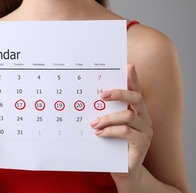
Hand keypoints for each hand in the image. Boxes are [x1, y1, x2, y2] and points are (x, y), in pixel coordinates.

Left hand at [90, 64, 152, 180]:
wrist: (123, 169)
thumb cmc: (113, 144)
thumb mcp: (107, 125)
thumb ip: (104, 112)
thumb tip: (88, 100)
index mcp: (136, 110)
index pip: (136, 90)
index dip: (133, 78)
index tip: (128, 65)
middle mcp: (144, 117)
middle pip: (136, 98)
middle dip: (119, 93)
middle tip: (102, 94)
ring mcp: (145, 130)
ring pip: (128, 116)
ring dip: (107, 118)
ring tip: (93, 123)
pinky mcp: (142, 143)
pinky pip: (126, 132)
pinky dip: (110, 131)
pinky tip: (99, 134)